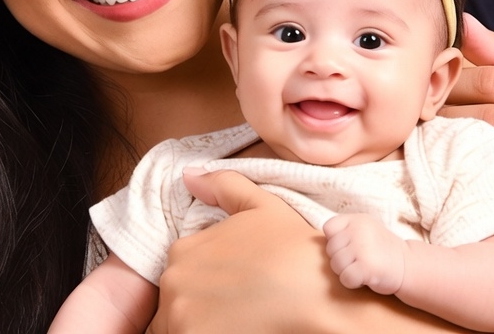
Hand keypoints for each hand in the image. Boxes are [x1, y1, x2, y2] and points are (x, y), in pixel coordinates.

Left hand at [148, 168, 461, 333]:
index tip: (232, 286)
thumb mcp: (260, 205)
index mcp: (184, 250)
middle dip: (199, 306)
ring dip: (200, 323)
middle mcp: (174, 284)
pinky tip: (238, 328)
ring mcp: (182, 318)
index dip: (206, 281)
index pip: (180, 273)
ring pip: (178, 324)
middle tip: (236, 306)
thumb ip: (223, 185)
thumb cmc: (291, 250)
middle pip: (176, 302)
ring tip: (237, 319)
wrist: (319, 293)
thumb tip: (189, 176)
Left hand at [324, 213, 405, 294]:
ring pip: (335, 265)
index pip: (328, 228)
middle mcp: (358, 230)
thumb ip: (346, 229)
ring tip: (361, 268)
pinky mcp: (366, 267)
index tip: (349, 247)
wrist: (408, 265)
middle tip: (358, 261)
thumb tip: (322, 239)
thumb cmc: (382, 249)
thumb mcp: (365, 229)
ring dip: (345, 272)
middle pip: (330, 249)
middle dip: (340, 259)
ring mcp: (362, 248)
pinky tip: (364, 278)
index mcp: (356, 219)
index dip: (335, 241)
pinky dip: (352, 282)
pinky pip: (345, 278)